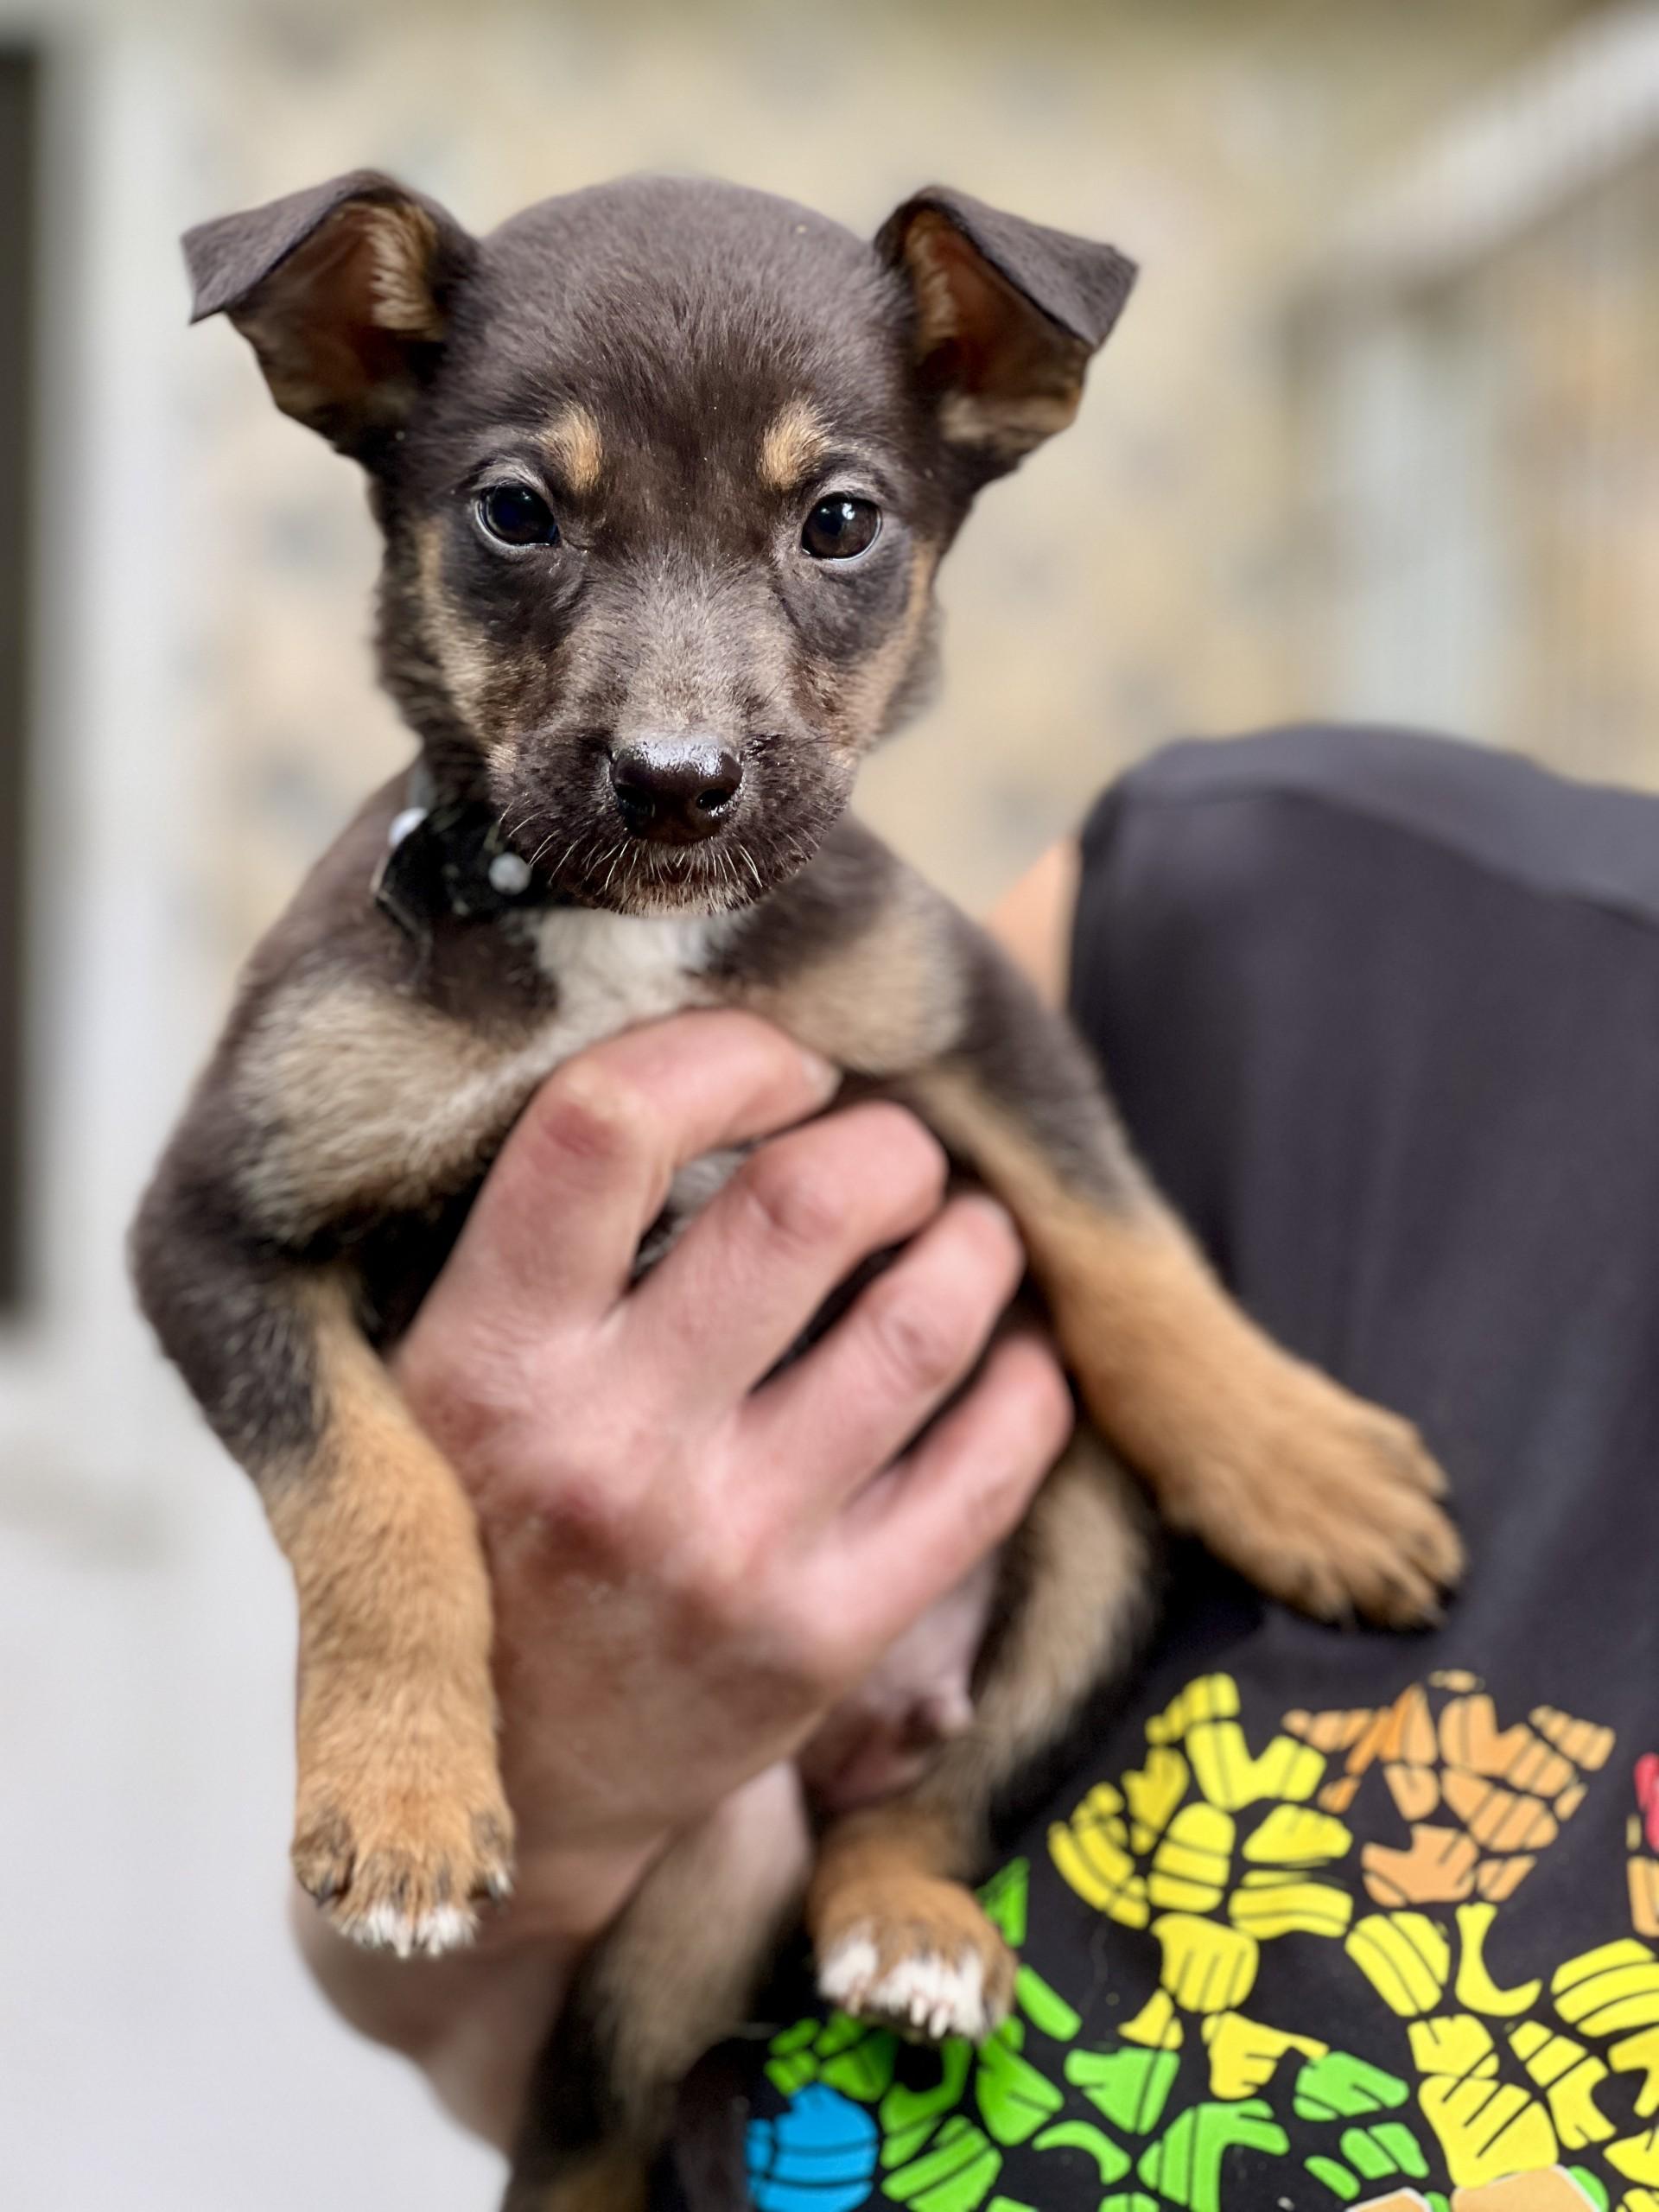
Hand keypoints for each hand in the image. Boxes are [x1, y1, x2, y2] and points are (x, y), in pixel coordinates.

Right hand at [392, 1010, 1071, 1934]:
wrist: (511, 1790)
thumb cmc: (484, 1534)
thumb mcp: (437, 1387)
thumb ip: (539, 1244)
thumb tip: (728, 1064)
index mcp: (486, 1361)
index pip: (605, 1127)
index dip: (722, 1052)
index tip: (779, 1064)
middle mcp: (603, 1451)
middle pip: (806, 1205)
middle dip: (885, 1142)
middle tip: (894, 1149)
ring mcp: (725, 1553)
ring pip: (922, 1324)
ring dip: (973, 1241)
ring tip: (964, 1229)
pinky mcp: (825, 1641)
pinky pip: (985, 1469)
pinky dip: (1029, 1380)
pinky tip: (1015, 1349)